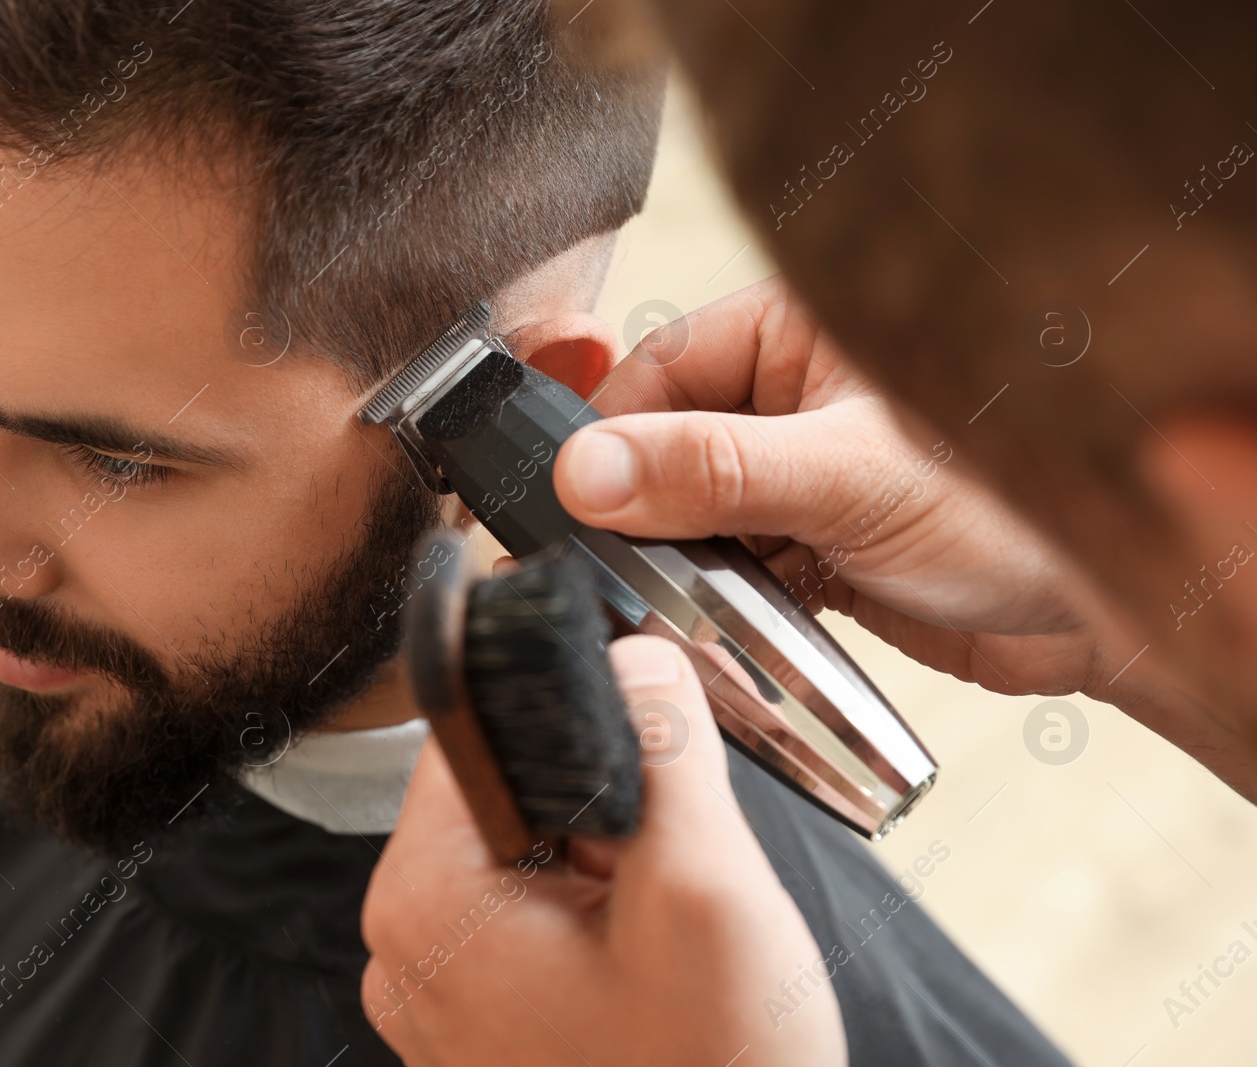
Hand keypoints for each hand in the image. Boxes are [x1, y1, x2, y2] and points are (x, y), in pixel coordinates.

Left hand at [360, 636, 846, 1066]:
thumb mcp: (706, 888)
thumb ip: (666, 746)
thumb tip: (637, 653)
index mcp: (424, 899)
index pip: (470, 730)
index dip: (561, 703)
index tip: (632, 713)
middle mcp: (403, 946)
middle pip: (498, 792)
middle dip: (592, 799)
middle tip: (666, 862)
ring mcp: (434, 997)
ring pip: (518, 856)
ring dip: (596, 861)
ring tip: (658, 927)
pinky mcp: (475, 1026)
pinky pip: (519, 924)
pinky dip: (584, 918)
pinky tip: (640, 965)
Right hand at [557, 277, 1132, 700]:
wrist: (1101, 616)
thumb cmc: (1012, 510)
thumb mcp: (845, 478)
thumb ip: (711, 470)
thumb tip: (588, 471)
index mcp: (796, 336)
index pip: (660, 373)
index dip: (610, 441)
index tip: (572, 503)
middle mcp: (790, 399)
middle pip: (665, 447)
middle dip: (643, 512)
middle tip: (622, 568)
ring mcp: (796, 476)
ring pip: (691, 516)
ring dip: (683, 565)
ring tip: (682, 603)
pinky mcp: (808, 548)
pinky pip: (730, 569)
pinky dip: (719, 602)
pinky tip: (725, 625)